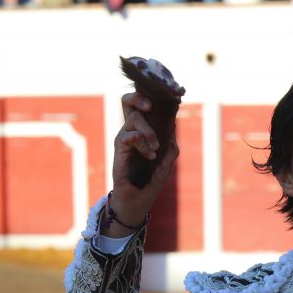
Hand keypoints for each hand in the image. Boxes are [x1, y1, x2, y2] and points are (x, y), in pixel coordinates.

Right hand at [107, 92, 178, 235]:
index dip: (152, 95)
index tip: (168, 94)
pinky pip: (127, 135)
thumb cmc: (153, 175)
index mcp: (144, 128)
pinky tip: (148, 154)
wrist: (140, 197)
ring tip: (155, 150)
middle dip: (139, 98)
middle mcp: (132, 129)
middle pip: (128, 101)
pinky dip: (140, 141)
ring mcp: (124, 137)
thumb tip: (173, 122)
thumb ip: (170, 139)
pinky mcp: (119, 148)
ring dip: (149, 133)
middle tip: (150, 106)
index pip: (143, 104)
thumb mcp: (169, 156)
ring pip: (133, 118)